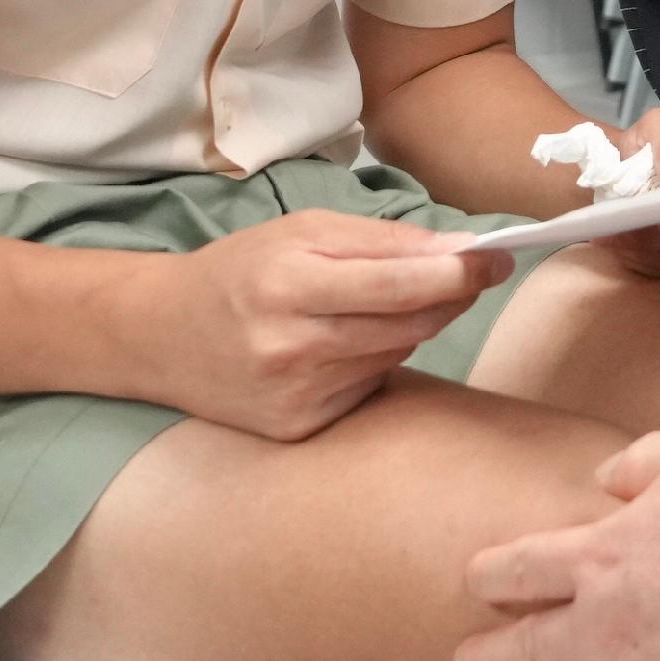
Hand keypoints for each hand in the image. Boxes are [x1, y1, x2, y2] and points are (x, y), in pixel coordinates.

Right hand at [132, 208, 508, 440]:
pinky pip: (370, 384)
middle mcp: (290, 349)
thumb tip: (457, 251)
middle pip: (408, 324)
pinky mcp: (298, 427)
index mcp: (288, 287)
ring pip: (396, 354)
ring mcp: (294, 396)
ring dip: (411, 324)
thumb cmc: (240, 270)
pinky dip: (376, 358)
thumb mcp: (303, 232)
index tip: (499, 258)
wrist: (160, 336)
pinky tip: (346, 342)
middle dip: (450, 295)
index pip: (399, 284)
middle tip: (471, 273)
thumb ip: (381, 241)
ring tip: (380, 302)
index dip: (460, 273)